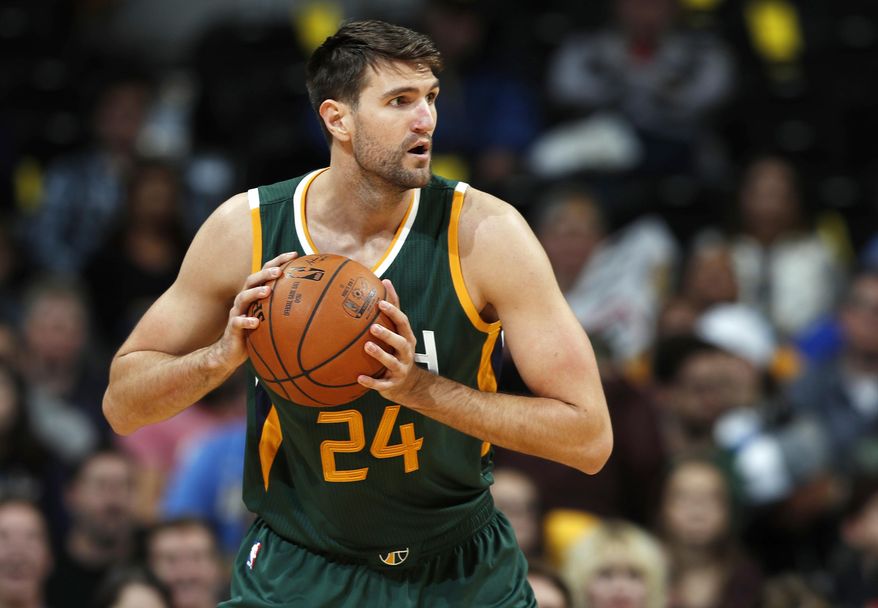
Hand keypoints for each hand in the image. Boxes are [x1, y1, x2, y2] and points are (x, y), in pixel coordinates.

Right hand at [208, 251, 297, 370]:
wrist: (231, 352)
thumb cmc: (256, 333)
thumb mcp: (272, 318)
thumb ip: (286, 308)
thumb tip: (316, 303)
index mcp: (255, 294)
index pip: (265, 272)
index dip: (279, 261)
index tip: (295, 254)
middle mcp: (245, 299)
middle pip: (252, 280)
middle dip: (265, 272)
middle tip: (279, 271)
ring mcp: (237, 312)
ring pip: (243, 297)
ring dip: (255, 292)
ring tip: (267, 291)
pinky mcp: (233, 328)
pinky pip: (238, 322)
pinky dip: (246, 321)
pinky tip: (255, 323)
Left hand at [358, 279, 428, 402]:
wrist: (409, 384)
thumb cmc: (398, 350)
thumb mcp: (398, 330)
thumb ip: (392, 308)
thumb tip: (385, 280)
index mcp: (407, 338)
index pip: (403, 323)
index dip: (393, 313)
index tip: (380, 303)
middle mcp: (407, 353)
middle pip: (401, 342)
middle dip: (388, 334)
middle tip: (372, 327)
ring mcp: (401, 369)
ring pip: (392, 363)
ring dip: (380, 355)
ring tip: (367, 346)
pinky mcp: (393, 385)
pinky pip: (382, 385)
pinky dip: (371, 382)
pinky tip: (358, 378)